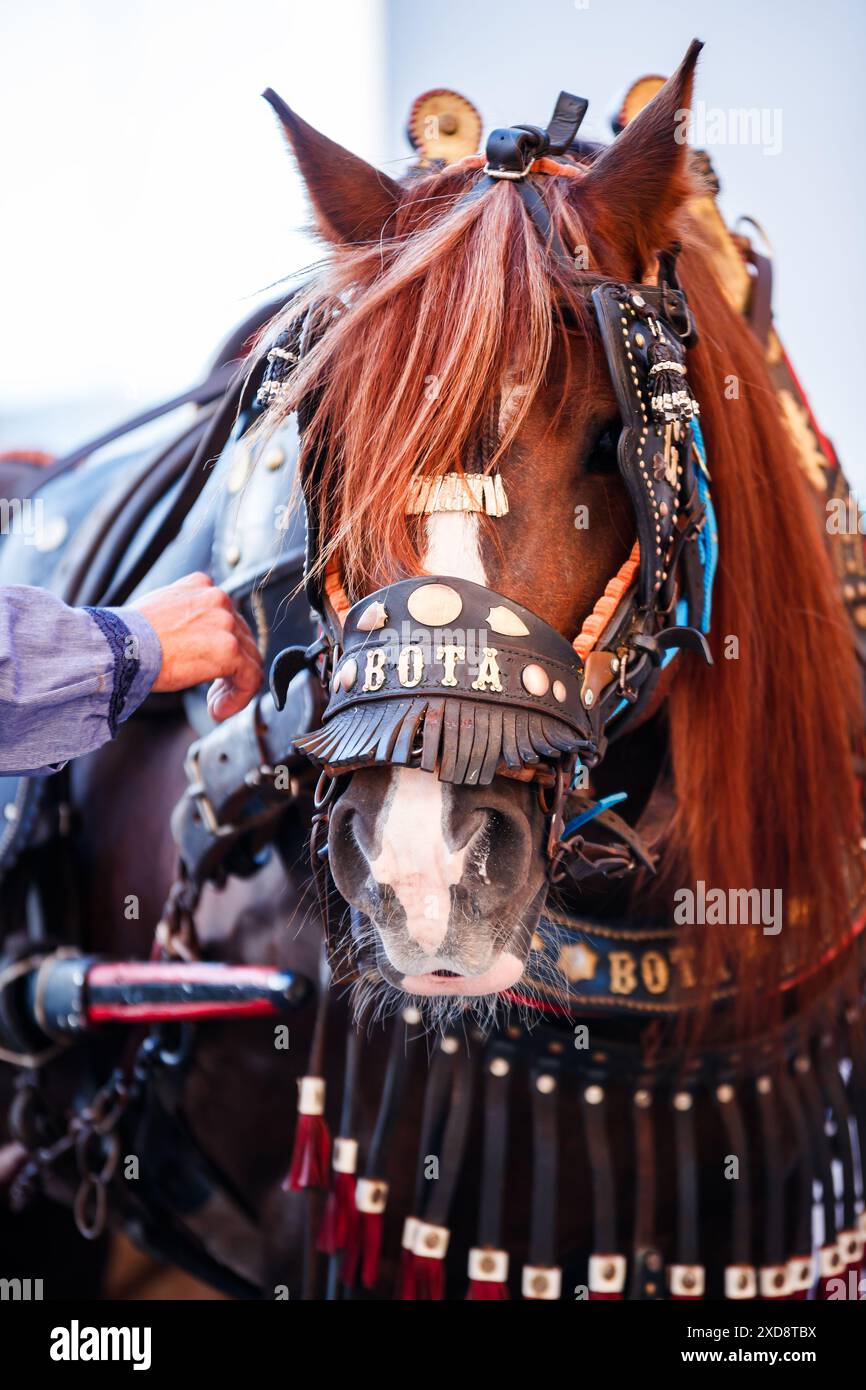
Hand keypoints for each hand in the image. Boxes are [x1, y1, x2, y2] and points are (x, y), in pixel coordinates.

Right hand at [130, 573, 262, 720]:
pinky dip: (240, 698)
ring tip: (214, 705)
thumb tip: (195, 640)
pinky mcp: (229, 650)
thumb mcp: (160, 610)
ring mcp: (226, 623)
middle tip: (213, 693)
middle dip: (231, 669)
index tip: (210, 669)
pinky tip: (217, 710)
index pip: (227, 617)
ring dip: (234, 686)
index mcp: (201, 586)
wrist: (118, 646)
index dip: (223, 646)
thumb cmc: (127, 637)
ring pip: (250, 658)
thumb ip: (186, 617)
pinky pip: (250, 678)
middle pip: (243, 638)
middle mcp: (218, 599)